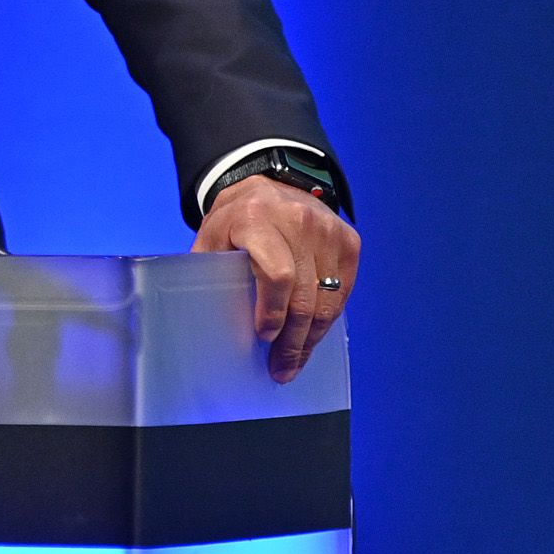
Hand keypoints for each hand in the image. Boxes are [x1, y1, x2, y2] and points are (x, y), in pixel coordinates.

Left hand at [191, 175, 358, 382]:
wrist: (267, 185)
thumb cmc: (233, 220)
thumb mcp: (212, 238)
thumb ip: (209, 273)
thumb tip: (204, 327)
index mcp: (255, 218)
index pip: (276, 274)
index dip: (273, 312)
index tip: (264, 337)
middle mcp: (297, 220)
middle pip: (305, 295)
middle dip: (293, 340)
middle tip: (282, 369)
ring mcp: (328, 229)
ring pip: (328, 300)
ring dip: (312, 337)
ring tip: (295, 360)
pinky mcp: (348, 240)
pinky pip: (342, 291)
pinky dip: (328, 318)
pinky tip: (312, 334)